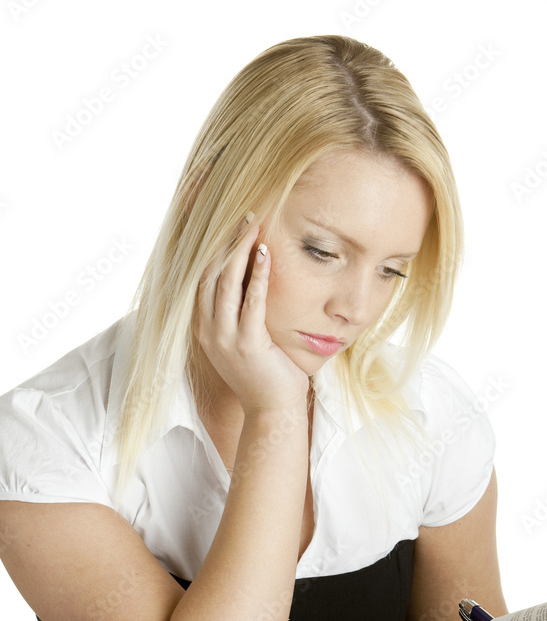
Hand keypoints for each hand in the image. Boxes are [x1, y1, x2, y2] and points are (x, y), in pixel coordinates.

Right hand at [195, 217, 308, 414]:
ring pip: (225, 283)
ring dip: (239, 249)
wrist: (272, 410)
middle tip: (238, 209)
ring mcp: (225, 338)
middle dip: (222, 239)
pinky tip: (265, 253)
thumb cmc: (265, 370)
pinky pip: (251, 302)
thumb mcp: (244, 335)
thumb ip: (240, 307)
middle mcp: (207, 330)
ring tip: (251, 222)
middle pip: (208, 273)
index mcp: (202, 325)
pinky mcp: (247, 345)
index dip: (208, 245)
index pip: (199, 275)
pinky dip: (258, 275)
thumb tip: (249, 268)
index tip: (219, 217)